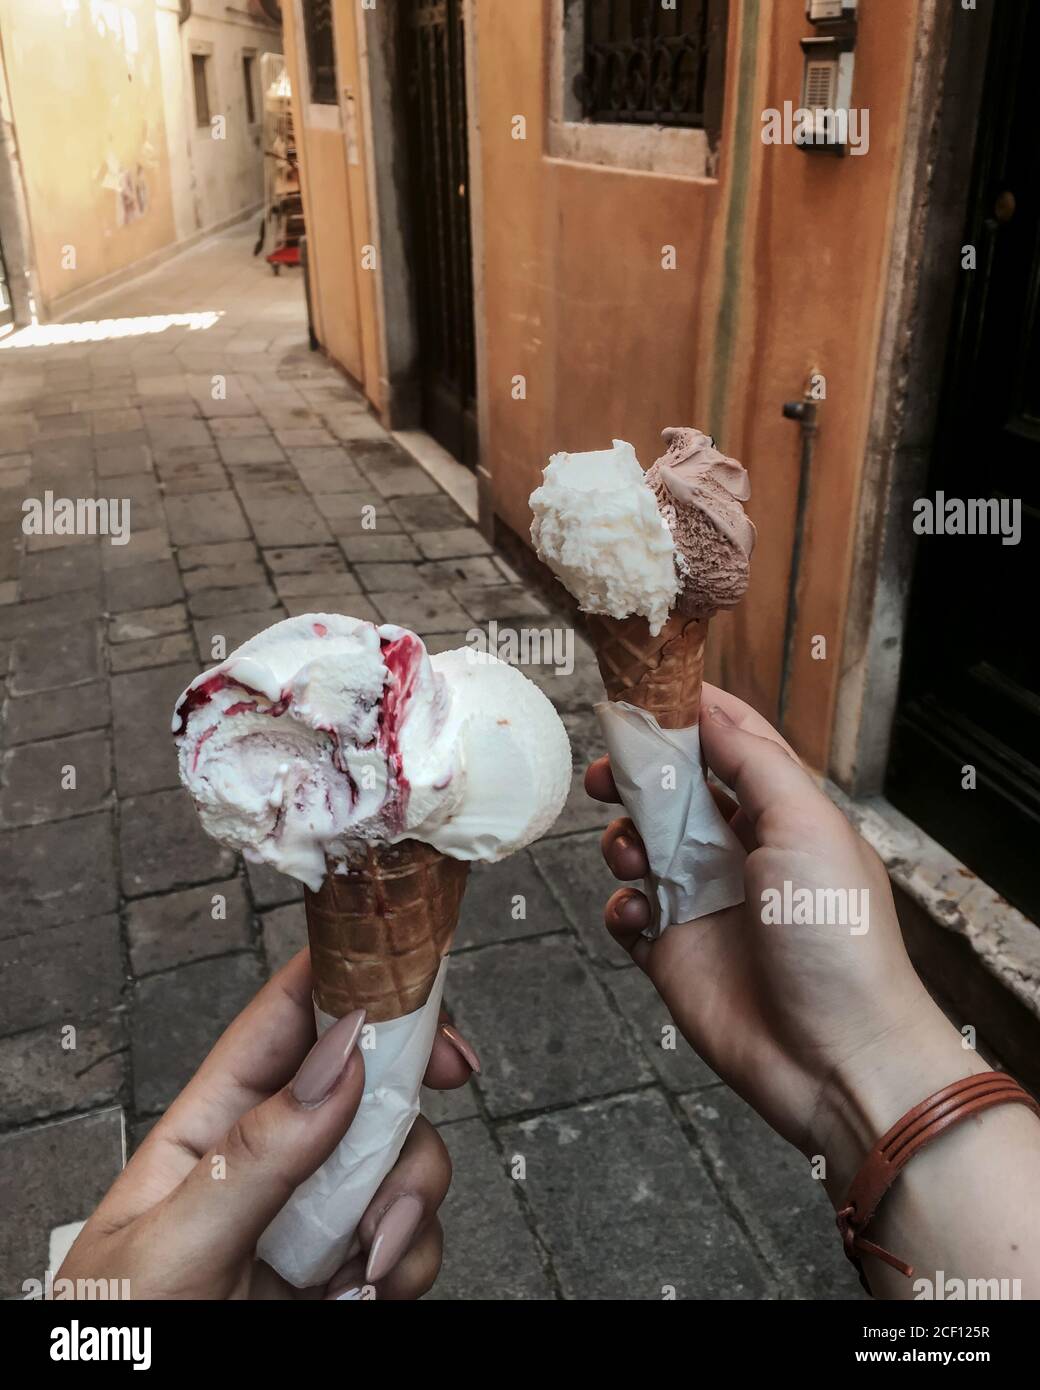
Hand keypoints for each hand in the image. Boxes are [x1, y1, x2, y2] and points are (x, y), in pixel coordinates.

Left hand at [57, 950, 477, 1299]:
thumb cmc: (115, 1341)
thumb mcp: (171, 1247)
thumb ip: (256, 1154)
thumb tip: (337, 1061)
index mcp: (208, 1125)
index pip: (284, 1018)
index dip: (352, 979)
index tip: (414, 982)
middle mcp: (271, 1161)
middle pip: (366, 1081)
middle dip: (409, 1089)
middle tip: (450, 1079)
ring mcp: (312, 1218)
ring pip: (401, 1158)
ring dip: (410, 1196)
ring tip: (368, 1258)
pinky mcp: (344, 1273)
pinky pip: (409, 1237)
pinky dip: (410, 1259)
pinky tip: (366, 1292)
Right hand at [587, 682, 980, 1200]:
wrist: (833, 1055)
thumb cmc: (836, 937)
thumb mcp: (806, 825)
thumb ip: (754, 761)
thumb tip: (709, 707)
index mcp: (781, 815)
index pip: (730, 745)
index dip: (687, 716)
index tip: (642, 693)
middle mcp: (740, 853)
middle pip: (672, 793)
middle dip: (634, 776)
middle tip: (606, 772)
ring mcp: (706, 903)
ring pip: (641, 847)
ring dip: (623, 840)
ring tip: (631, 854)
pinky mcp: (675, 953)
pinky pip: (628, 913)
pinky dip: (620, 904)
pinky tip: (637, 911)